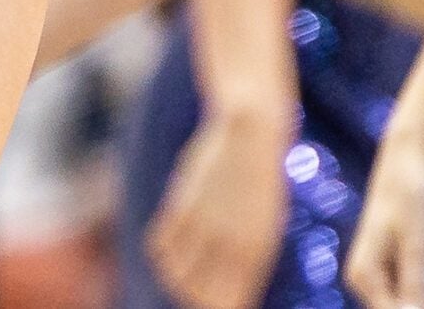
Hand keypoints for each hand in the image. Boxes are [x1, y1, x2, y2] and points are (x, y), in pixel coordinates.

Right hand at [145, 103, 294, 308]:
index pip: (228, 305)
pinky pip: (160, 244)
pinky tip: (172, 241)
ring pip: (173, 273)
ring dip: (173, 274)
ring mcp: (205, 223)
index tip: (210, 299)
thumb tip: (229, 292)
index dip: (215, 307)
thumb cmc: (260, 183)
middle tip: (193, 284)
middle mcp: (230, 243)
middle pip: (196, 296)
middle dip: (191, 296)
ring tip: (180, 263)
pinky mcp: (182, 202)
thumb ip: (244, 261)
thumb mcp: (263, 227)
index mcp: (257, 253)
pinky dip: (162, 250)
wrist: (251, 132)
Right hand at [344, 131, 423, 308]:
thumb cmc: (412, 197)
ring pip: (408, 302)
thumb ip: (413, 286)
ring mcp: (380, 269)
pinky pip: (412, 288)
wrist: (412, 155)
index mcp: (362, 276)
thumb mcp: (416, 246)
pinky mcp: (395, 261)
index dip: (422, 307)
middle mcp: (365, 277)